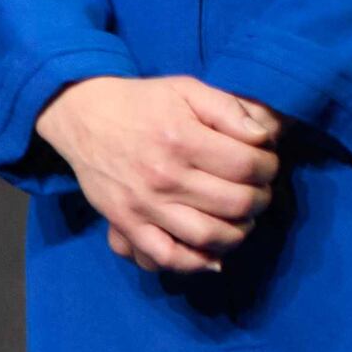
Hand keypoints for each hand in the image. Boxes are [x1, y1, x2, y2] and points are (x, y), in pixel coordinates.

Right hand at [37, 75, 283, 276]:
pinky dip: (195, 263)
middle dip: (260, 199)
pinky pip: (166, 256)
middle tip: (257, 190)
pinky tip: (212, 253)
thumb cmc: (142, 103)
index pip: (248, 166)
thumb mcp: (187, 89)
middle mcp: (164, 176)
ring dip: (238, 232)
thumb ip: (231, 107)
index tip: (265, 163)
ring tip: (240, 218)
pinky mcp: (126, 223)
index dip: (269, 166)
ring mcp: (144, 204)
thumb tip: (266, 136)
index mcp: (182, 139)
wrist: (82, 117)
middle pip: (236, 203)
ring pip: (209, 236)